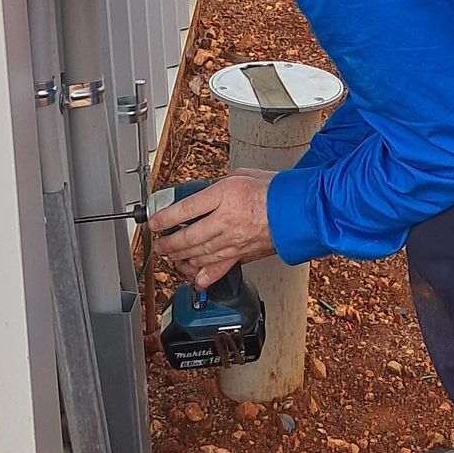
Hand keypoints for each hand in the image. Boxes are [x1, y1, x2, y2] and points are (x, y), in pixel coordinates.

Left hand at [149, 171, 275, 287]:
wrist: (299, 209)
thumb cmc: (276, 190)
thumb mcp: (242, 175)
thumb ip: (220, 186)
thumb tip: (206, 192)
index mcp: (224, 196)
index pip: (184, 210)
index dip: (164, 218)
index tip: (153, 222)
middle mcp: (226, 221)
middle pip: (187, 237)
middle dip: (168, 243)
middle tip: (159, 244)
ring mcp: (234, 241)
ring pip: (199, 255)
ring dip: (181, 258)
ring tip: (171, 257)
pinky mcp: (243, 255)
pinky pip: (218, 268)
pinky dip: (203, 275)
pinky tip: (193, 277)